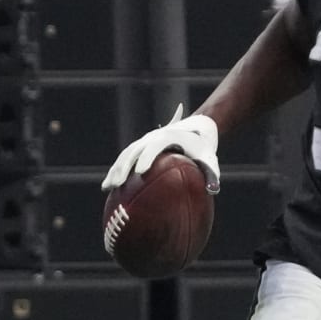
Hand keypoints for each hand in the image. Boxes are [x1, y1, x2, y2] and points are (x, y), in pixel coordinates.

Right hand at [102, 104, 220, 192]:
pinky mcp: (140, 148)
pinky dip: (116, 171)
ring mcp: (144, 142)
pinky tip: (107, 188)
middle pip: (134, 151)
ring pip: (125, 155)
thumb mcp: (210, 158)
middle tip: (118, 184)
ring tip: (107, 188)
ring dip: (115, 170)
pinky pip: (125, 159)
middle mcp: (152, 137)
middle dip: (125, 167)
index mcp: (168, 137)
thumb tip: (213, 191)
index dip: (148, 157)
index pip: (155, 146)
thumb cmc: (203, 147)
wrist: (197, 128)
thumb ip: (212, 173)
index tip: (141, 172)